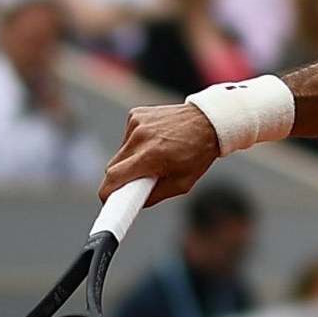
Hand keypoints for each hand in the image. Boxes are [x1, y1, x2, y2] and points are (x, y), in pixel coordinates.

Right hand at [101, 103, 220, 207]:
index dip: (108, 194)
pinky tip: (154, 141)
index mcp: (150, 155)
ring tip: (153, 157)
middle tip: (137, 182)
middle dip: (121, 178)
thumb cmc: (199, 153)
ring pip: (119, 152)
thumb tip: (133, 203)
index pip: (113, 178)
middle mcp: (140, 137)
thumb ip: (153, 196)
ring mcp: (137, 123)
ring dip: (130, 160)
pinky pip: (126, 137)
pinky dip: (135, 143)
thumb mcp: (182, 183)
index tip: (109, 202)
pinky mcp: (136, 114)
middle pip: (112, 167)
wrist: (209, 121)